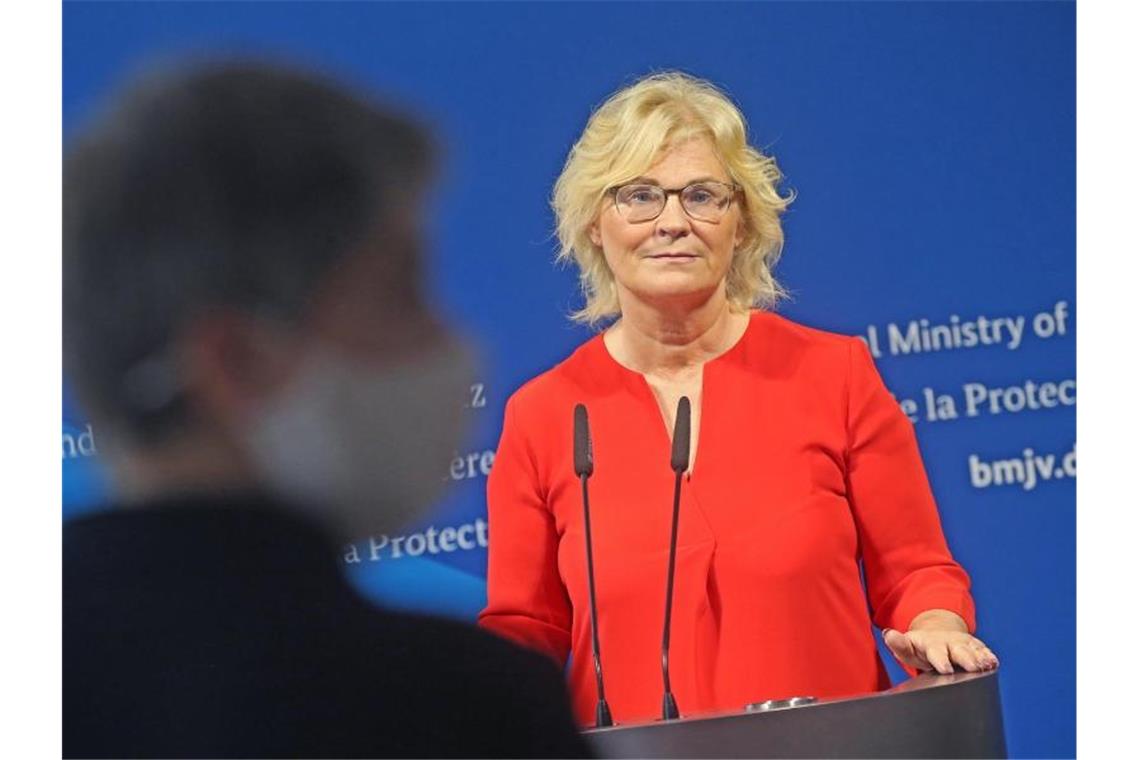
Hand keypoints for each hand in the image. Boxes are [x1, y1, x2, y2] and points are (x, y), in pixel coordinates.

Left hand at [882, 610, 998, 674]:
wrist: (936, 634)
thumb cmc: (919, 647)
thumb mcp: (907, 647)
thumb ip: (899, 643)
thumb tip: (889, 634)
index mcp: (932, 644)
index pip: (936, 652)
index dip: (941, 660)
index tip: (945, 669)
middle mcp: (950, 642)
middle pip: (959, 651)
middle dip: (967, 659)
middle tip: (973, 668)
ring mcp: (963, 643)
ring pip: (974, 650)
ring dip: (981, 657)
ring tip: (988, 665)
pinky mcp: (975, 646)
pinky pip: (983, 650)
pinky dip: (989, 656)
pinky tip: (993, 663)